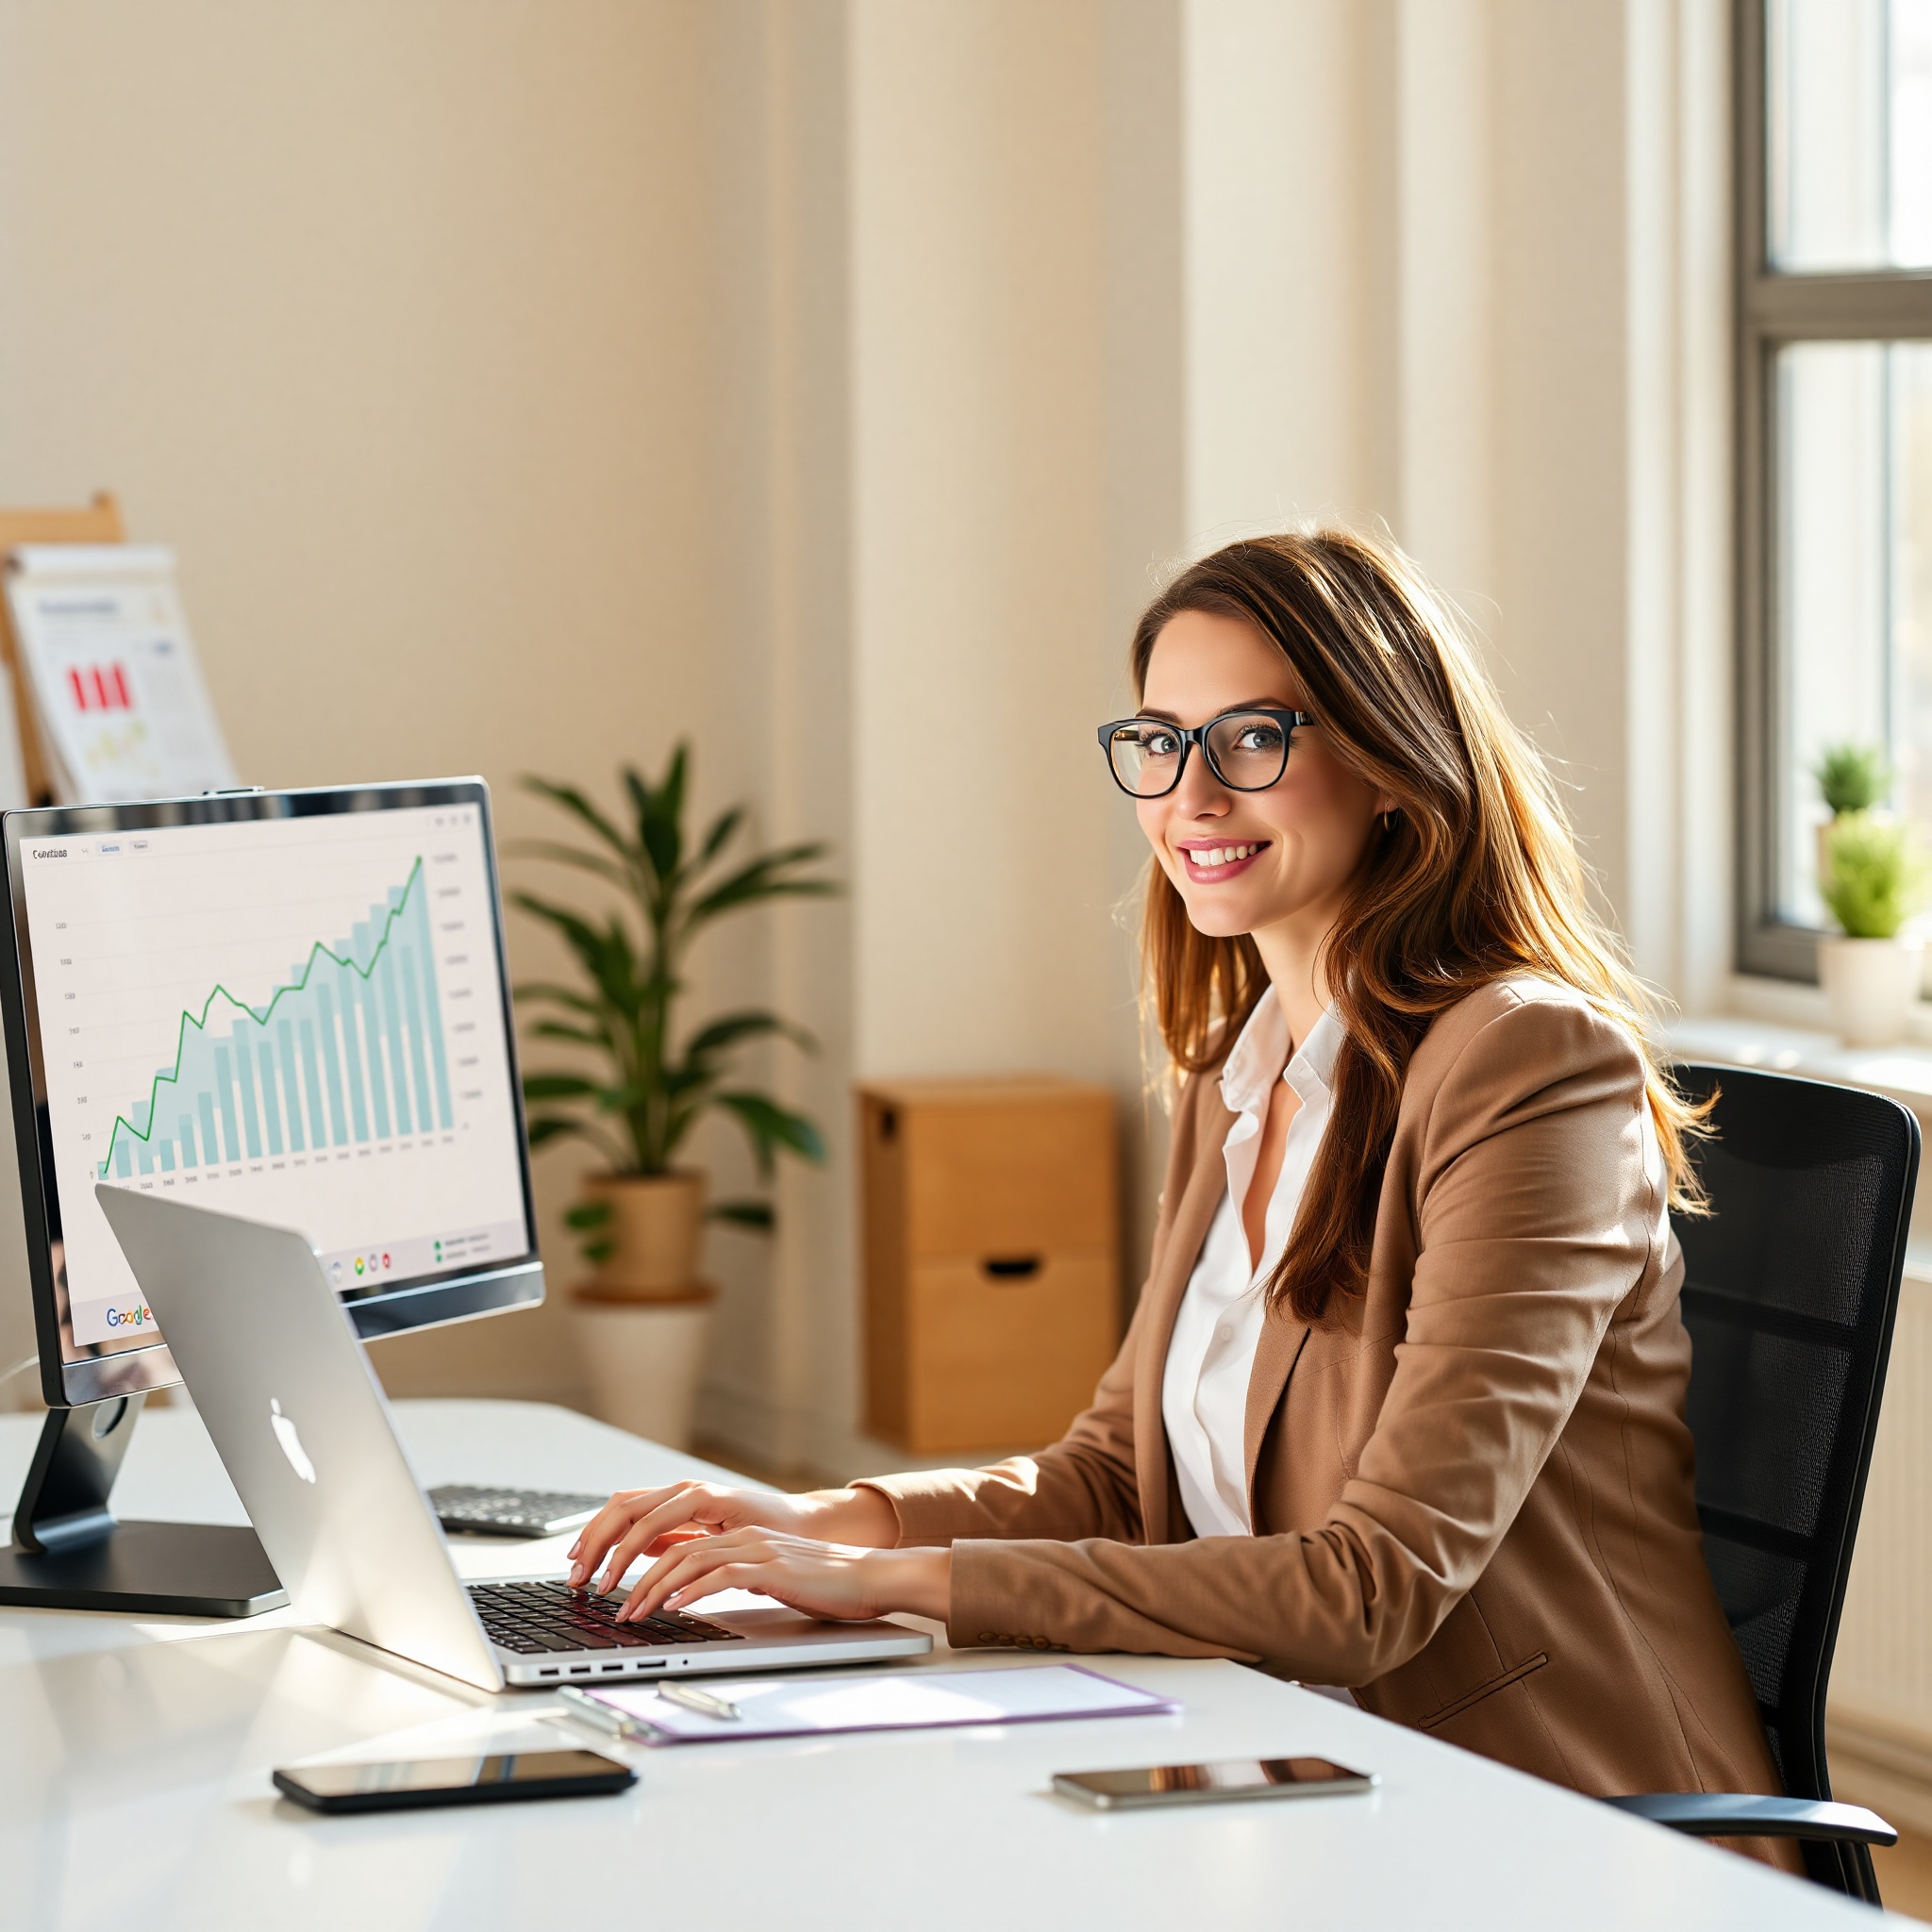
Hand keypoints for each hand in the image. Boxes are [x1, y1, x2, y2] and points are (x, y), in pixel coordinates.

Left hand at [614, 1525, 951, 1625]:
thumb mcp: (766, 1573)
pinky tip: (674, 1605)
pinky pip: (721, 1575)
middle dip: (633, 1573)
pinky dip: (692, 1590)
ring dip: (654, 1588)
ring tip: (632, 1612)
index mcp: (738, 1533)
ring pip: (689, 1559)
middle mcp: (742, 1534)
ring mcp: (756, 1548)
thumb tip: (690, 1586)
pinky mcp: (770, 1567)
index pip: (675, 1535)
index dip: (638, 1554)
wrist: (868, 1577)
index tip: (611, 1580)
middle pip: (672, 1545)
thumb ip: (731, 1572)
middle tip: (608, 1601)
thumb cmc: (822, 1582)